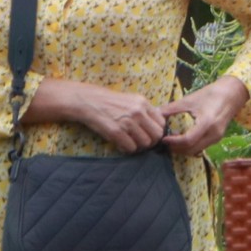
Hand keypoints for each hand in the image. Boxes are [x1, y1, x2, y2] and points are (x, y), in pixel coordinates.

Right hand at [28, 80, 166, 152]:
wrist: (87, 101)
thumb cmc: (110, 103)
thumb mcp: (132, 100)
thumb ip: (146, 111)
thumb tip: (162, 123)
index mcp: (143, 103)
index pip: (162, 123)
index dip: (156, 131)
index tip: (148, 134)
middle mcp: (138, 112)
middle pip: (156, 135)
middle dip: (150, 142)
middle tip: (140, 142)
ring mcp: (127, 122)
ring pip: (145, 143)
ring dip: (138, 146)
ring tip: (129, 142)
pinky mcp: (116, 131)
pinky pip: (130, 148)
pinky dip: (127, 149)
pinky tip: (121, 144)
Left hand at [159, 76, 249, 157]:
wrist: (232, 94)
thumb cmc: (211, 94)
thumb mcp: (189, 100)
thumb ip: (171, 109)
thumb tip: (154, 115)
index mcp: (207, 123)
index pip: (188, 140)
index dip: (173, 142)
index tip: (163, 138)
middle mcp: (213, 134)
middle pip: (191, 150)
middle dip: (176, 149)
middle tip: (164, 142)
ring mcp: (217, 137)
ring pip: (196, 151)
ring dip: (183, 149)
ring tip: (171, 142)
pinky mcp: (217, 138)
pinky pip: (201, 147)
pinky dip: (190, 147)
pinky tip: (182, 140)